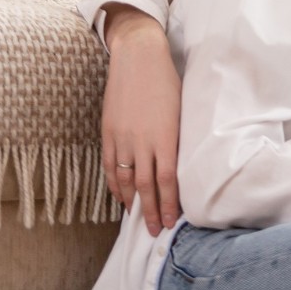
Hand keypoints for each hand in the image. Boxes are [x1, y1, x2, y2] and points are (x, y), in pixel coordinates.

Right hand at [101, 4, 182, 235]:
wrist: (138, 57)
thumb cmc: (167, 80)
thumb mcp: (181, 110)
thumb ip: (178, 139)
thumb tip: (181, 165)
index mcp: (165, 136)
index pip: (167, 180)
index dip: (169, 203)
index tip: (174, 221)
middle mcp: (142, 141)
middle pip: (146, 186)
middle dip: (152, 212)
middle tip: (157, 232)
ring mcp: (122, 138)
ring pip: (125, 180)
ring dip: (132, 203)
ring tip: (139, 221)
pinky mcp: (108, 132)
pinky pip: (110, 166)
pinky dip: (115, 185)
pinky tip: (121, 198)